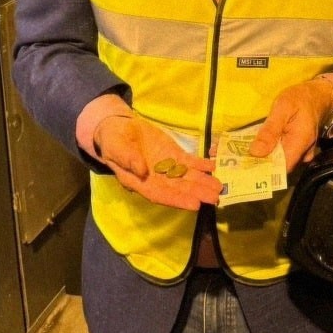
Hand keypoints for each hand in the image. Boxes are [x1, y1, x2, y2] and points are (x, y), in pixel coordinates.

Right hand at [91, 110, 222, 210]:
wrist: (119, 128)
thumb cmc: (113, 141)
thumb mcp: (115, 148)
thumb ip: (127, 159)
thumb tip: (141, 170)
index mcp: (139, 181)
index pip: (160, 195)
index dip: (177, 200)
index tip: (195, 205)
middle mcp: (156, 179)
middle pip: (178, 189)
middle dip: (197, 193)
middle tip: (215, 199)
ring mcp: (166, 168)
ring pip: (187, 178)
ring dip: (203, 182)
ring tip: (219, 187)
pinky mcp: (173, 156)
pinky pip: (188, 162)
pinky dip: (201, 165)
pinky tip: (213, 167)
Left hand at [247, 78, 332, 171]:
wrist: (317, 95)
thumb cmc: (299, 98)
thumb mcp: (283, 107)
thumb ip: (271, 130)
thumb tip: (256, 152)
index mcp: (300, 143)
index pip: (280, 168)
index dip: (262, 169)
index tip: (245, 165)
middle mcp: (304, 153)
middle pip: (280, 167)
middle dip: (262, 163)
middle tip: (242, 157)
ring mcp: (303, 153)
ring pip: (281, 162)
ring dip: (266, 157)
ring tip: (248, 151)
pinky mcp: (300, 150)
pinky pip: (285, 155)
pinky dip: (273, 152)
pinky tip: (262, 145)